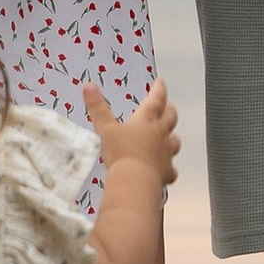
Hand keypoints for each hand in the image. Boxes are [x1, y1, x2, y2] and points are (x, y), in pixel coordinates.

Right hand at [86, 76, 178, 194]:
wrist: (134, 181)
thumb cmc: (121, 154)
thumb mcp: (105, 128)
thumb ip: (97, 108)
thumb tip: (88, 86)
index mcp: (146, 121)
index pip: (156, 99)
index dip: (158, 89)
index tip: (160, 82)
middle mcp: (160, 134)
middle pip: (170, 118)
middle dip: (169, 111)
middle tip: (168, 107)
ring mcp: (165, 153)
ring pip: (175, 142)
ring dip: (172, 138)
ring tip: (169, 137)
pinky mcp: (166, 172)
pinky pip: (171, 169)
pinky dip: (168, 168)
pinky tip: (165, 170)